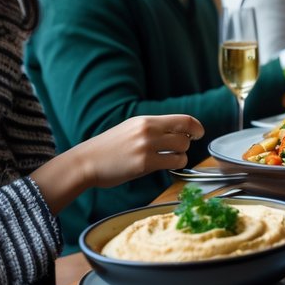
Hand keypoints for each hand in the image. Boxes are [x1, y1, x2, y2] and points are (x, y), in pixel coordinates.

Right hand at [34, 114, 205, 213]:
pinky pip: (173, 162)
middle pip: (185, 135)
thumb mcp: (131, 129)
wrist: (86, 162)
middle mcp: (148, 131)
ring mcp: (146, 147)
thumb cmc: (109, 148)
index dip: (196, 127)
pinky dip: (174, 164)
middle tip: (178, 149)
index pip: (183, 119)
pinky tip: (164, 164)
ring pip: (182, 149)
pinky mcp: (144, 163)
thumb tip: (178, 131)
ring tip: (169, 158)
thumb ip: (153, 128)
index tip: (199, 133)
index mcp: (146, 120)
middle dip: (186, 144)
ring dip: (180, 155)